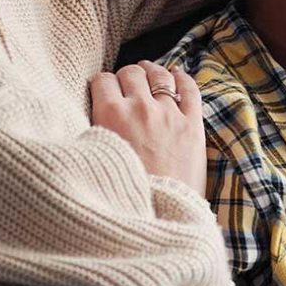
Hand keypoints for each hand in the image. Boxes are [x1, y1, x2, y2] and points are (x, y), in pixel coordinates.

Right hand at [90, 61, 206, 193]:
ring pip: (160, 76)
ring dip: (153, 71)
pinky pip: (190, 90)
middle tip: (127, 85)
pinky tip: (178, 74)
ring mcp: (168, 114)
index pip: (102, 80)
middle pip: (131, 73)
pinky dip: (183, 78)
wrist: (159, 214)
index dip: (102, 84)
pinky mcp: (192, 125)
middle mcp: (139, 107)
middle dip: (126, 76)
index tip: (104, 90)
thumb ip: (95, 131)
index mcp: (110, 115)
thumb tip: (93, 116)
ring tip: (149, 72)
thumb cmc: (123, 192)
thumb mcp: (97, 157)